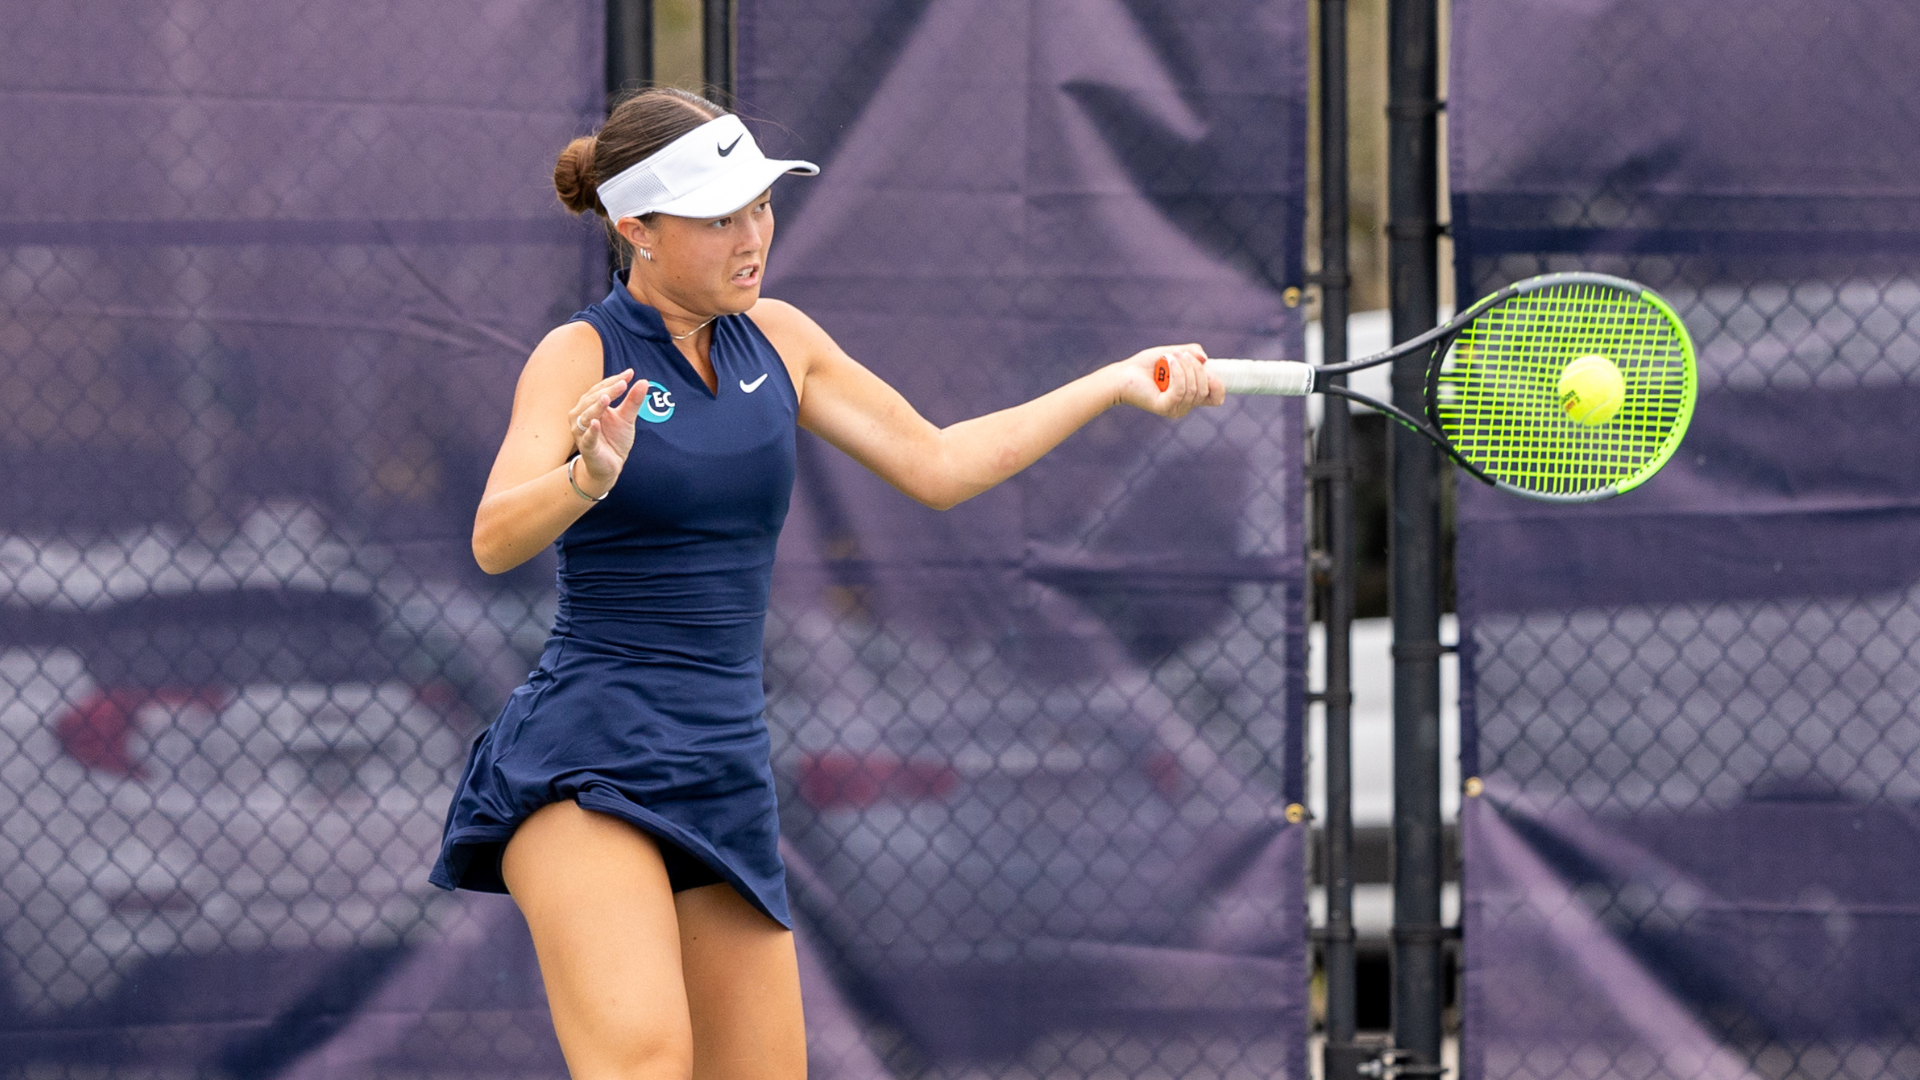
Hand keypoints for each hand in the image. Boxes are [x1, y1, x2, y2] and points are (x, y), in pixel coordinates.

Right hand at [568, 369, 643, 490]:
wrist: (609, 466)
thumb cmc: (614, 439)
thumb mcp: (627, 419)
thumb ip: (633, 401)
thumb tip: (644, 381)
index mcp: (590, 406)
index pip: (600, 389)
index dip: (614, 381)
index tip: (630, 373)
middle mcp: (581, 416)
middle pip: (593, 399)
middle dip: (608, 390)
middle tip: (623, 383)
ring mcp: (581, 432)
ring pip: (586, 416)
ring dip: (596, 407)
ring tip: (607, 398)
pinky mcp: (586, 448)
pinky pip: (587, 438)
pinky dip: (591, 431)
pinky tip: (596, 424)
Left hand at [1113, 344, 1222, 417]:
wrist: (1123, 374)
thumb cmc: (1146, 365)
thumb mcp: (1174, 353)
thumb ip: (1192, 352)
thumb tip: (1206, 360)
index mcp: (1190, 395)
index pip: (1216, 398)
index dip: (1218, 384)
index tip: (1209, 368)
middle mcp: (1185, 405)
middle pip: (1205, 389)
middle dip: (1196, 367)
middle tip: (1180, 354)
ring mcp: (1175, 408)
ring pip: (1194, 389)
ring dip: (1185, 367)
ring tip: (1170, 356)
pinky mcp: (1164, 407)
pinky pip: (1180, 390)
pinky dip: (1177, 372)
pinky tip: (1169, 362)